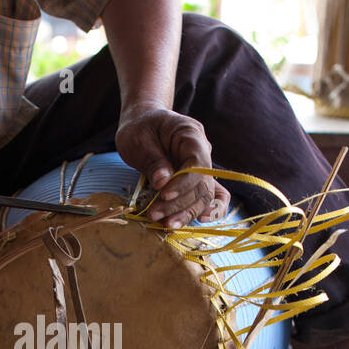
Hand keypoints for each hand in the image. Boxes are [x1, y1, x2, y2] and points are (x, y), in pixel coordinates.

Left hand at [115, 103, 230, 227]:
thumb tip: (163, 182)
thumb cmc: (140, 128)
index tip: (163, 194)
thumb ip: (152, 160)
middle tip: (155, 214)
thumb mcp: (138, 139)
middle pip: (202, 184)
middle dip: (180, 204)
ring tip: (165, 224)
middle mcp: (202, 151)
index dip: (183, 183)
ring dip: (186, 212)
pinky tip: (201, 221)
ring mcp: (201, 167)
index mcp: (191, 134)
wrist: (142, 124)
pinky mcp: (195, 180)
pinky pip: (210, 196)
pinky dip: (208, 210)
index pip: (197, 163)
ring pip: (204, 195)